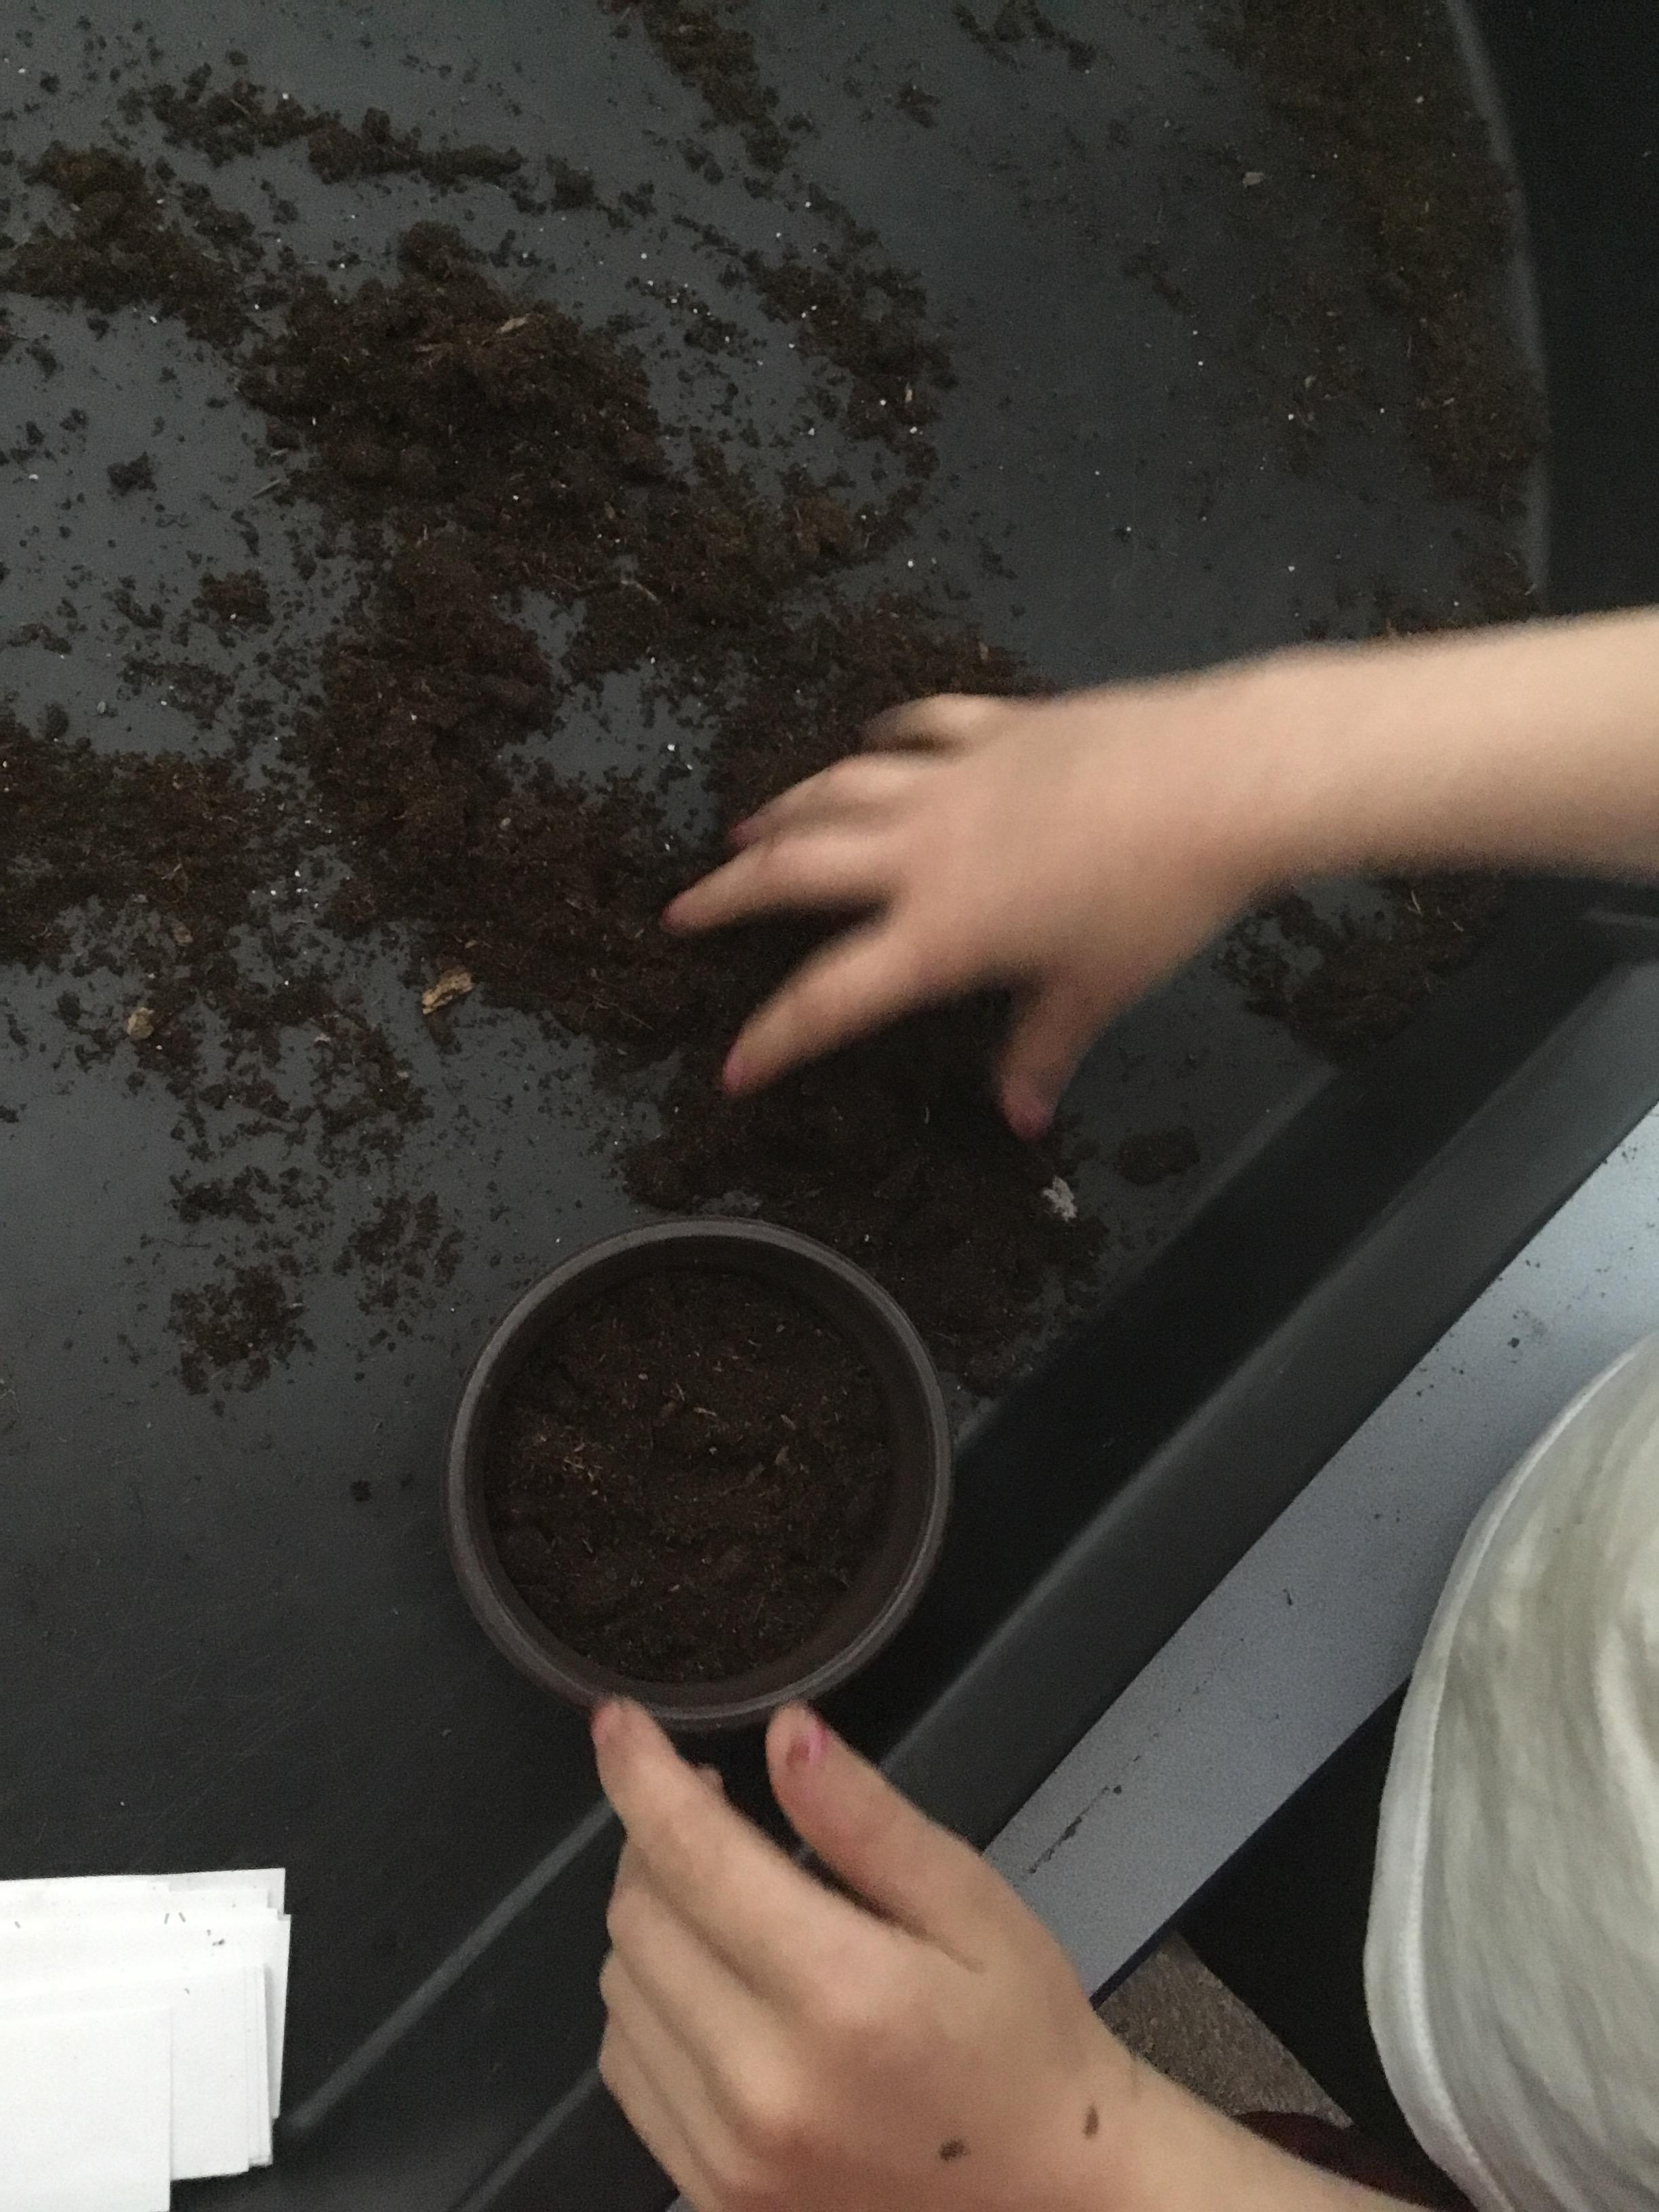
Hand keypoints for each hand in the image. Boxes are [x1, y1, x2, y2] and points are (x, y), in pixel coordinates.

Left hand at [593, 1698, 1133, 2211]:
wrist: (1040, 2194)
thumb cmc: (1019, 2032)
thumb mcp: (970, 1903)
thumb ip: (866, 1819)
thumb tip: (784, 1733)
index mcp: (841, 1993)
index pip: (693, 1856)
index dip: (640, 1774)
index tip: (617, 1718)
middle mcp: (762, 2082)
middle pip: (639, 1915)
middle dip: (658, 1838)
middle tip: (719, 1808)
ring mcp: (726, 2152)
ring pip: (618, 1985)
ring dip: (651, 1918)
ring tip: (724, 1897)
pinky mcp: (708, 2192)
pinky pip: (625, 2063)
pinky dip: (647, 2001)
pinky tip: (711, 1982)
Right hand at [664, 608, 1658, 1132]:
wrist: (1218, 778)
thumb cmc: (1158, 899)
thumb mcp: (1097, 988)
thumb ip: (1044, 1050)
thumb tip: (1022, 1117)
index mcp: (939, 930)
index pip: (833, 995)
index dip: (775, 1037)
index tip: (731, 1069)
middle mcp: (921, 850)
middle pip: (797, 869)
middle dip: (729, 894)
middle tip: (681, 911)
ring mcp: (954, 778)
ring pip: (839, 789)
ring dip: (785, 810)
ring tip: (747, 829)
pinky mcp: (997, 726)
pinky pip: (919, 729)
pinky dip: (884, 739)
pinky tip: (868, 742)